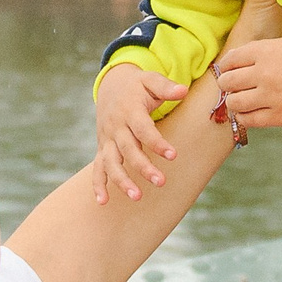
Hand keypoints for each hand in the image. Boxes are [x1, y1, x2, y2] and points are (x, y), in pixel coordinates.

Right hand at [92, 64, 186, 204]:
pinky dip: (98, 185)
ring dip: (122, 180)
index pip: (143, 129)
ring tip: (137, 197)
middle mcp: (116, 127)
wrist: (111, 87)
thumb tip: (183, 90)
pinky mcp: (103, 149)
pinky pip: (97, 168)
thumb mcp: (150, 80)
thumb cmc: (137, 86)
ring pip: (111, 162)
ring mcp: (107, 139)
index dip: (157, 143)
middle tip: (161, 182)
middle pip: (128, 149)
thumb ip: (166, 87)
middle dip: (143, 167)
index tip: (173, 155)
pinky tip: (103, 202)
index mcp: (129, 110)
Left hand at [229, 0, 281, 141]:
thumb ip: (259, 51)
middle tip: (234, 86)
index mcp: (265, 52)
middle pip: (227, 82)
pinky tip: (250, 112)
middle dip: (227, 84)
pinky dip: (244, 116)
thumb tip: (234, 61)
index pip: (230, 60)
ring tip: (241, 100)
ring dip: (234, 102)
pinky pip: (248, 120)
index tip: (230, 71)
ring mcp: (271, 96)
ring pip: (234, 103)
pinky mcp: (279, 116)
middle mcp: (264, 73)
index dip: (226, 67)